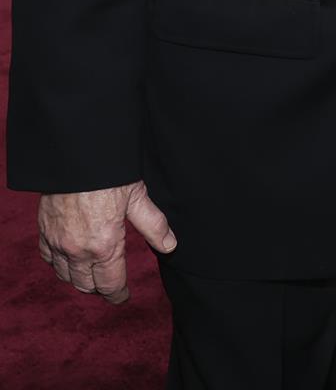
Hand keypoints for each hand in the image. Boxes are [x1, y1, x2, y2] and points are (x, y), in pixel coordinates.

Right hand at [38, 181, 176, 302]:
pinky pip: (49, 258)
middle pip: (86, 285)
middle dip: (99, 288)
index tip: (123, 297)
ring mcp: (58, 243)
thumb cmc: (108, 175)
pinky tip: (68, 257)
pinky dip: (59, 263)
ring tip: (91, 273)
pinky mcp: (45, 232)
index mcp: (104, 246)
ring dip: (79, 279)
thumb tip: (170, 246)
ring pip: (65, 276)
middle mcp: (78, 251)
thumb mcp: (137, 197)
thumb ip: (153, 225)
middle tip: (109, 284)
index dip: (118, 295)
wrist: (75, 157)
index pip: (110, 284)